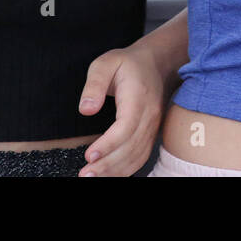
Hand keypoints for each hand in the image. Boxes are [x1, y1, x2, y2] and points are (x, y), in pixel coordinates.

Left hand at [76, 44, 165, 176]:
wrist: (155, 63)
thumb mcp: (105, 63)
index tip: (89, 156)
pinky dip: (126, 169)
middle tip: (85, 175)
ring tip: (92, 177)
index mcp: (138, 97)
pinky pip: (141, 156)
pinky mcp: (151, 133)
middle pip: (132, 146)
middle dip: (108, 164)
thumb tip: (86, 110)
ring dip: (116, 170)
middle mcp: (150, 115)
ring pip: (138, 155)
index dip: (109, 144)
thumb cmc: (127, 63)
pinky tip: (109, 174)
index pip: (126, 126)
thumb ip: (94, 85)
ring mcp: (153, 126)